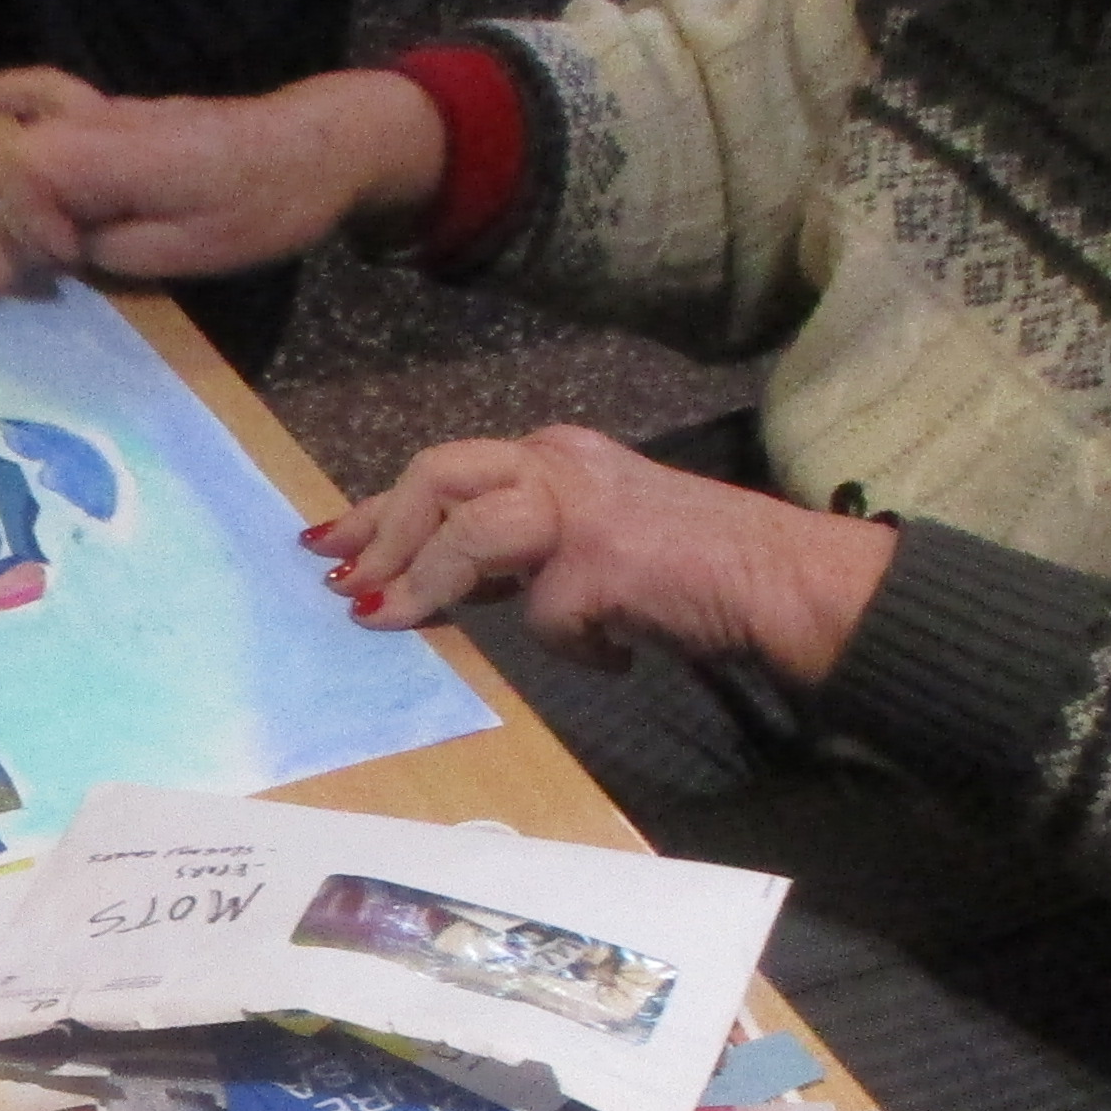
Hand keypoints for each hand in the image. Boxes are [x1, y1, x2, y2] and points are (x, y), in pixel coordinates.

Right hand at [0, 66, 442, 315]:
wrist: (319, 144)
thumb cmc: (265, 202)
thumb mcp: (195, 246)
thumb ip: (116, 249)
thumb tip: (65, 250)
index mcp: (108, 162)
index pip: (25, 195)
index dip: (25, 238)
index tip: (57, 268)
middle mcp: (91, 130)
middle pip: (2, 171)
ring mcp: (99, 118)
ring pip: (8, 137)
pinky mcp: (112, 120)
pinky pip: (37, 98)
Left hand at [307, 427, 895, 683]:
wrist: (778, 579)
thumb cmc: (691, 569)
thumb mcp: (588, 544)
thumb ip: (519, 552)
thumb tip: (445, 586)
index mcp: (554, 454)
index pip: (444, 470)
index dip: (382, 511)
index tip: (332, 545)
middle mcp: (560, 462)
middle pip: (438, 475)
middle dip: (381, 531)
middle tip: (343, 582)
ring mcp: (579, 507)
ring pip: (466, 532)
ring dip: (423, 584)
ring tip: (390, 619)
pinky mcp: (601, 560)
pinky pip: (546, 617)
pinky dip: (574, 648)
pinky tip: (616, 656)